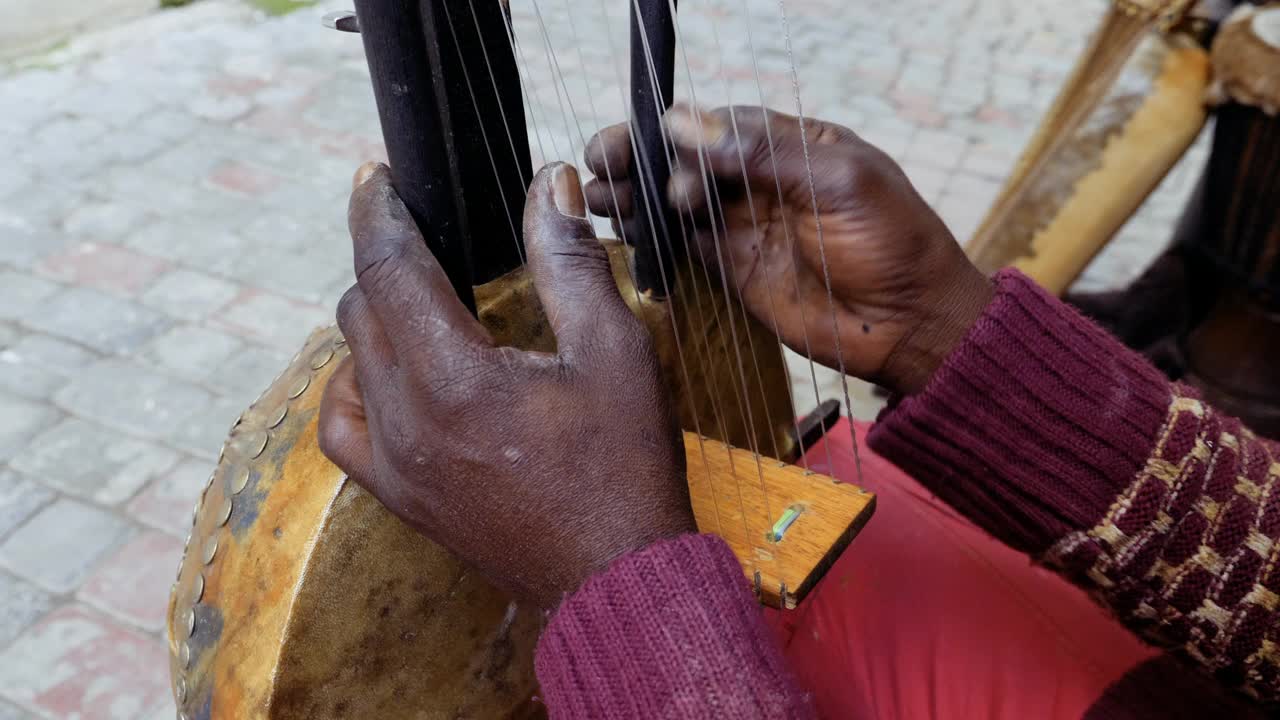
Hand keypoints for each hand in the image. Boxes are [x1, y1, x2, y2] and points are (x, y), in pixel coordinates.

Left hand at [318, 161, 694, 609]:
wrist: (615, 582)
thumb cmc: (625, 471)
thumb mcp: (615, 353)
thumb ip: (570, 263)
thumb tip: (548, 186)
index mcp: (455, 380)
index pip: (388, 269)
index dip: (377, 212)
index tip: (376, 177)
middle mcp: (407, 422)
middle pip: (361, 308)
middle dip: (382, 257)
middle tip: (419, 230)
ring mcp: (395, 465)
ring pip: (349, 360)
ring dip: (374, 315)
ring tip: (418, 295)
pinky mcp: (400, 496)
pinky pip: (344, 426)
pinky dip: (356, 383)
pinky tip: (389, 373)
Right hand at [584, 104, 992, 394]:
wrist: (911, 324)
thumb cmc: (893, 242)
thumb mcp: (837, 181)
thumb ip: (761, 152)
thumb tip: (686, 123)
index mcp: (790, 145)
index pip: (718, 125)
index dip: (675, 130)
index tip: (644, 139)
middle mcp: (759, 180)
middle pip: (684, 159)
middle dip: (638, 157)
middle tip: (602, 162)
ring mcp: (742, 225)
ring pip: (672, 201)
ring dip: (633, 196)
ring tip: (597, 197)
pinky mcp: (731, 269)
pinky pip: (679, 247)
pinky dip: (648, 239)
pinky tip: (619, 232)